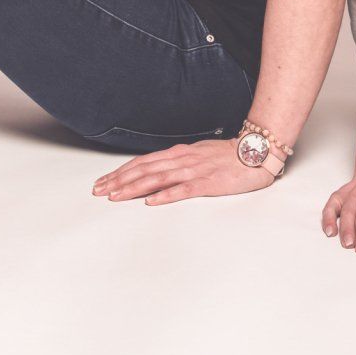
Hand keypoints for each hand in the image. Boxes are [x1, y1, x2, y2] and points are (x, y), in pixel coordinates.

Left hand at [91, 138, 273, 205]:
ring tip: (115, 196)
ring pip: (158, 178)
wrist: (257, 152)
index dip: (121, 172)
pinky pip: (184, 189)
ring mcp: (195, 170)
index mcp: (179, 154)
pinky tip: (151, 202)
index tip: (103, 183)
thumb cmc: (228, 157)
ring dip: (134, 187)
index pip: (143, 162)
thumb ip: (178, 163)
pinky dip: (165, 195)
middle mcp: (183, 159)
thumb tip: (157, 173)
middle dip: (119, 181)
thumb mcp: (198, 155)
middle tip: (98, 191)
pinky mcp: (209, 182)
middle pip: (145, 169)